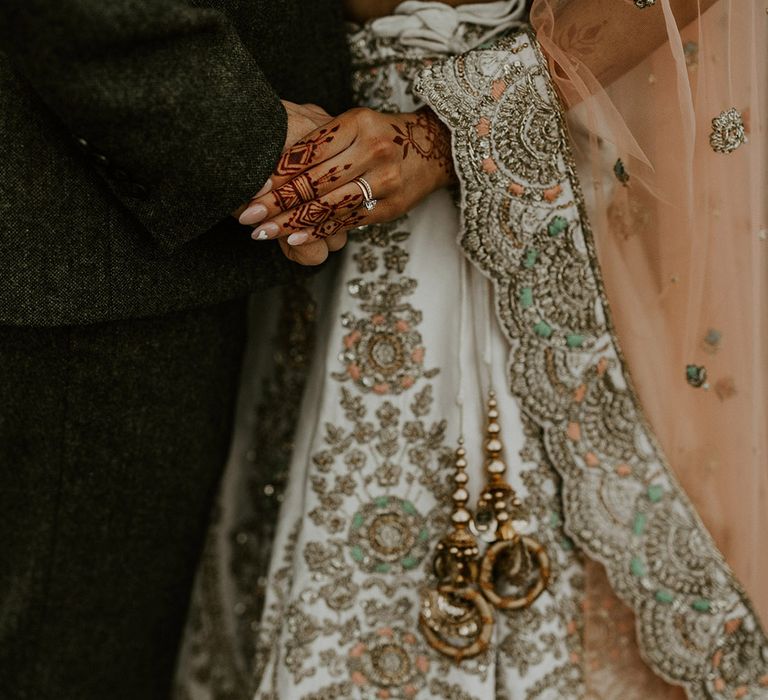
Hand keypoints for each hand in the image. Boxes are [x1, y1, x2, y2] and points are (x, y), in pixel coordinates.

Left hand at [238, 106, 454, 251]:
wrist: (433, 148)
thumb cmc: (380, 135)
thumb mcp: (352, 125)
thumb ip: (318, 142)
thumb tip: (271, 170)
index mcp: (357, 123)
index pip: (308, 152)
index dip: (275, 173)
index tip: (250, 189)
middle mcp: (373, 150)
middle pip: (315, 181)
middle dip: (277, 202)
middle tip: (249, 216)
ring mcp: (384, 181)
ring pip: (328, 206)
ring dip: (292, 222)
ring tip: (264, 232)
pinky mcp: (389, 206)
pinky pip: (346, 221)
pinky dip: (318, 231)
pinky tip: (294, 239)